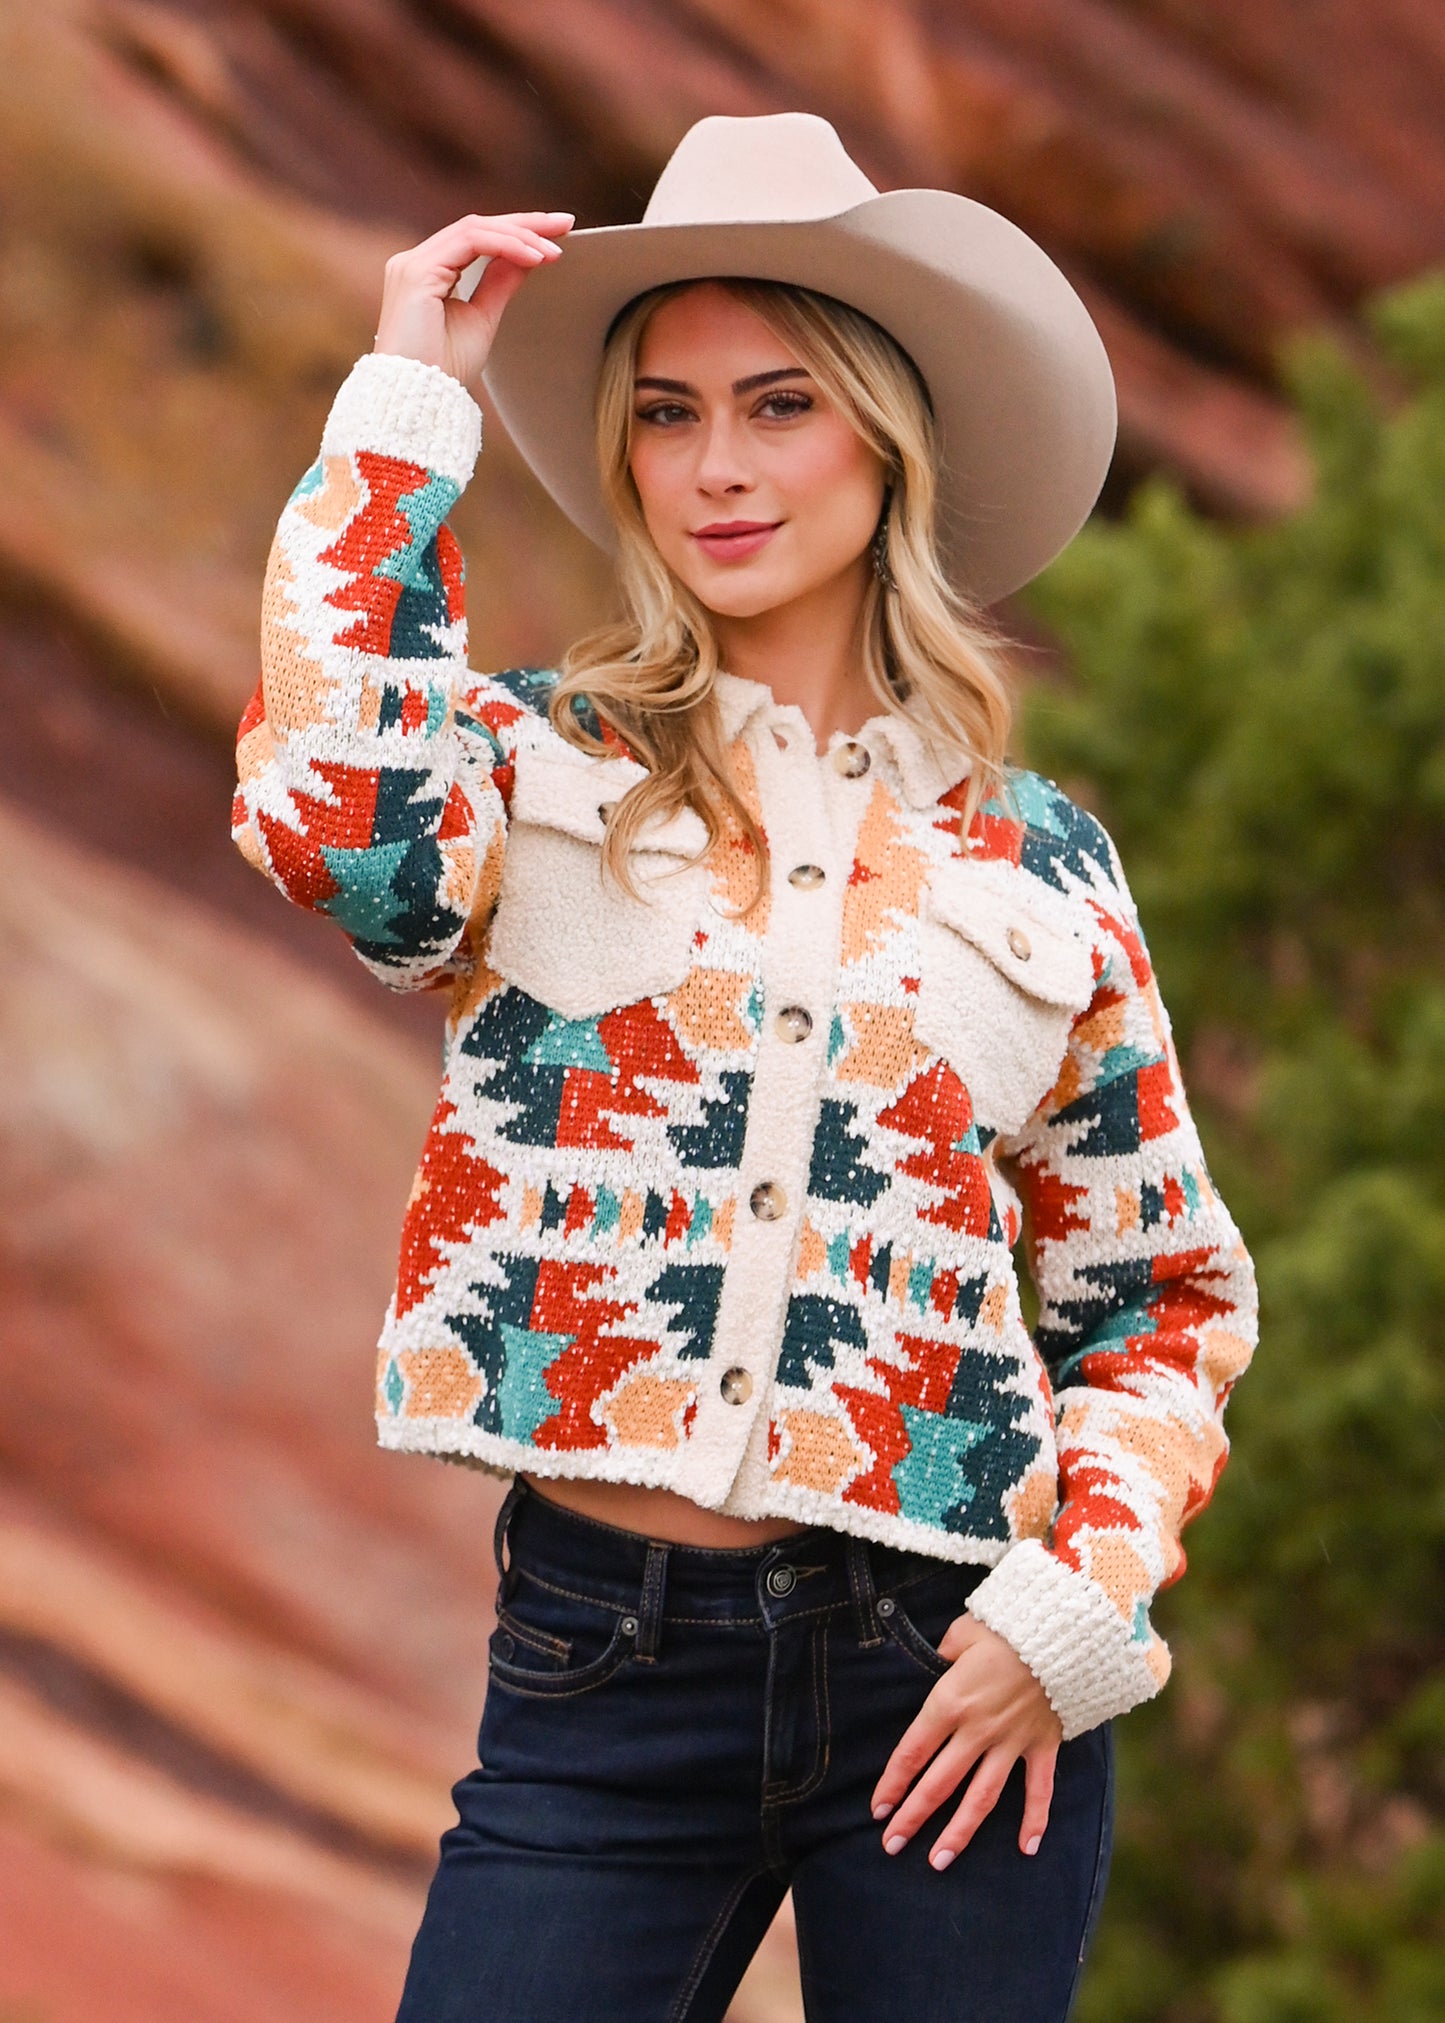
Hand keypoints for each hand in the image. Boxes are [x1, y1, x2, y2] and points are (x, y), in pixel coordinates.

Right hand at [372, 212, 573, 388]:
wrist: (420, 398)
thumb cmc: (444, 370)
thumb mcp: (482, 319)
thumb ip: (499, 284)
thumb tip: (525, 258)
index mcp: (427, 273)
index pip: (476, 237)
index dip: (517, 231)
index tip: (557, 234)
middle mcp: (416, 262)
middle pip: (477, 225)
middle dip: (525, 222)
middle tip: (566, 223)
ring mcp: (413, 264)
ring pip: (474, 228)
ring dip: (520, 235)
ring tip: (553, 249)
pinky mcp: (417, 272)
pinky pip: (469, 242)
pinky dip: (505, 245)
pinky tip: (533, 256)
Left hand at [871, 1614, 1061, 1870]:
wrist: (1061, 1632)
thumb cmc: (1005, 1627)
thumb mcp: (962, 1633)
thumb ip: (942, 1655)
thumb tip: (935, 1664)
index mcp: (950, 1702)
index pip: (912, 1752)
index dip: (893, 1783)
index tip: (878, 1809)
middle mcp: (977, 1730)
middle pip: (939, 1784)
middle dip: (913, 1817)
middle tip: (892, 1845)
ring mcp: (1011, 1742)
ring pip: (981, 1798)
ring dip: (958, 1833)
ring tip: (938, 1862)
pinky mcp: (1042, 1745)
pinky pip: (1038, 1789)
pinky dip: (1035, 1820)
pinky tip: (1027, 1849)